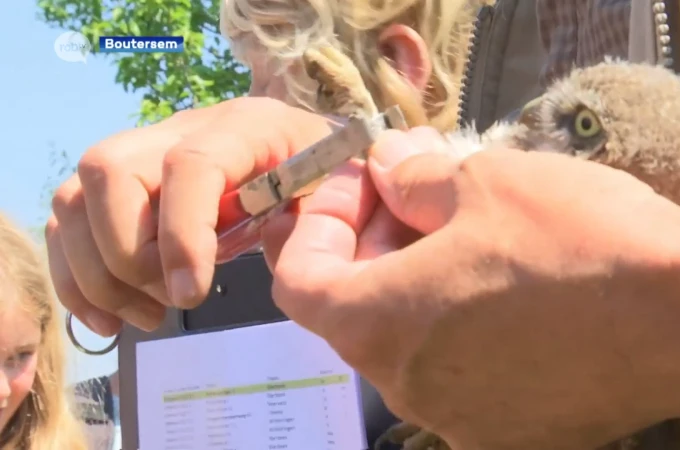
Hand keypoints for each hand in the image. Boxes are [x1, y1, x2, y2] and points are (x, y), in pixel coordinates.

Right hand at [47, 97, 334, 335]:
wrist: (310, 155)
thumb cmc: (329, 180)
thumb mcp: (338, 197)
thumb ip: (313, 225)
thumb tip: (281, 262)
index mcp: (246, 126)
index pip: (190, 165)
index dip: (182, 233)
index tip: (191, 295)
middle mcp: (182, 128)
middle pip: (108, 170)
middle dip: (128, 254)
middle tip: (173, 301)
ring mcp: (144, 152)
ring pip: (74, 197)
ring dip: (96, 272)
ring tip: (147, 316)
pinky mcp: (123, 186)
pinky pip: (67, 222)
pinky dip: (76, 277)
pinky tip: (111, 318)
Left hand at [265, 128, 679, 448]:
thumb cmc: (573, 238)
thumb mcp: (482, 181)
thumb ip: (412, 179)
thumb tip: (386, 169)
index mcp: (378, 326)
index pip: (299, 282)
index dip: (321, 225)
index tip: (367, 187)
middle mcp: (407, 389)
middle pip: (357, 312)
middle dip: (376, 247)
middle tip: (421, 197)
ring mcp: (461, 421)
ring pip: (415, 345)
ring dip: (423, 288)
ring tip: (476, 239)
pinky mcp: (516, 435)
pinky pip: (467, 376)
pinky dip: (468, 331)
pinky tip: (515, 292)